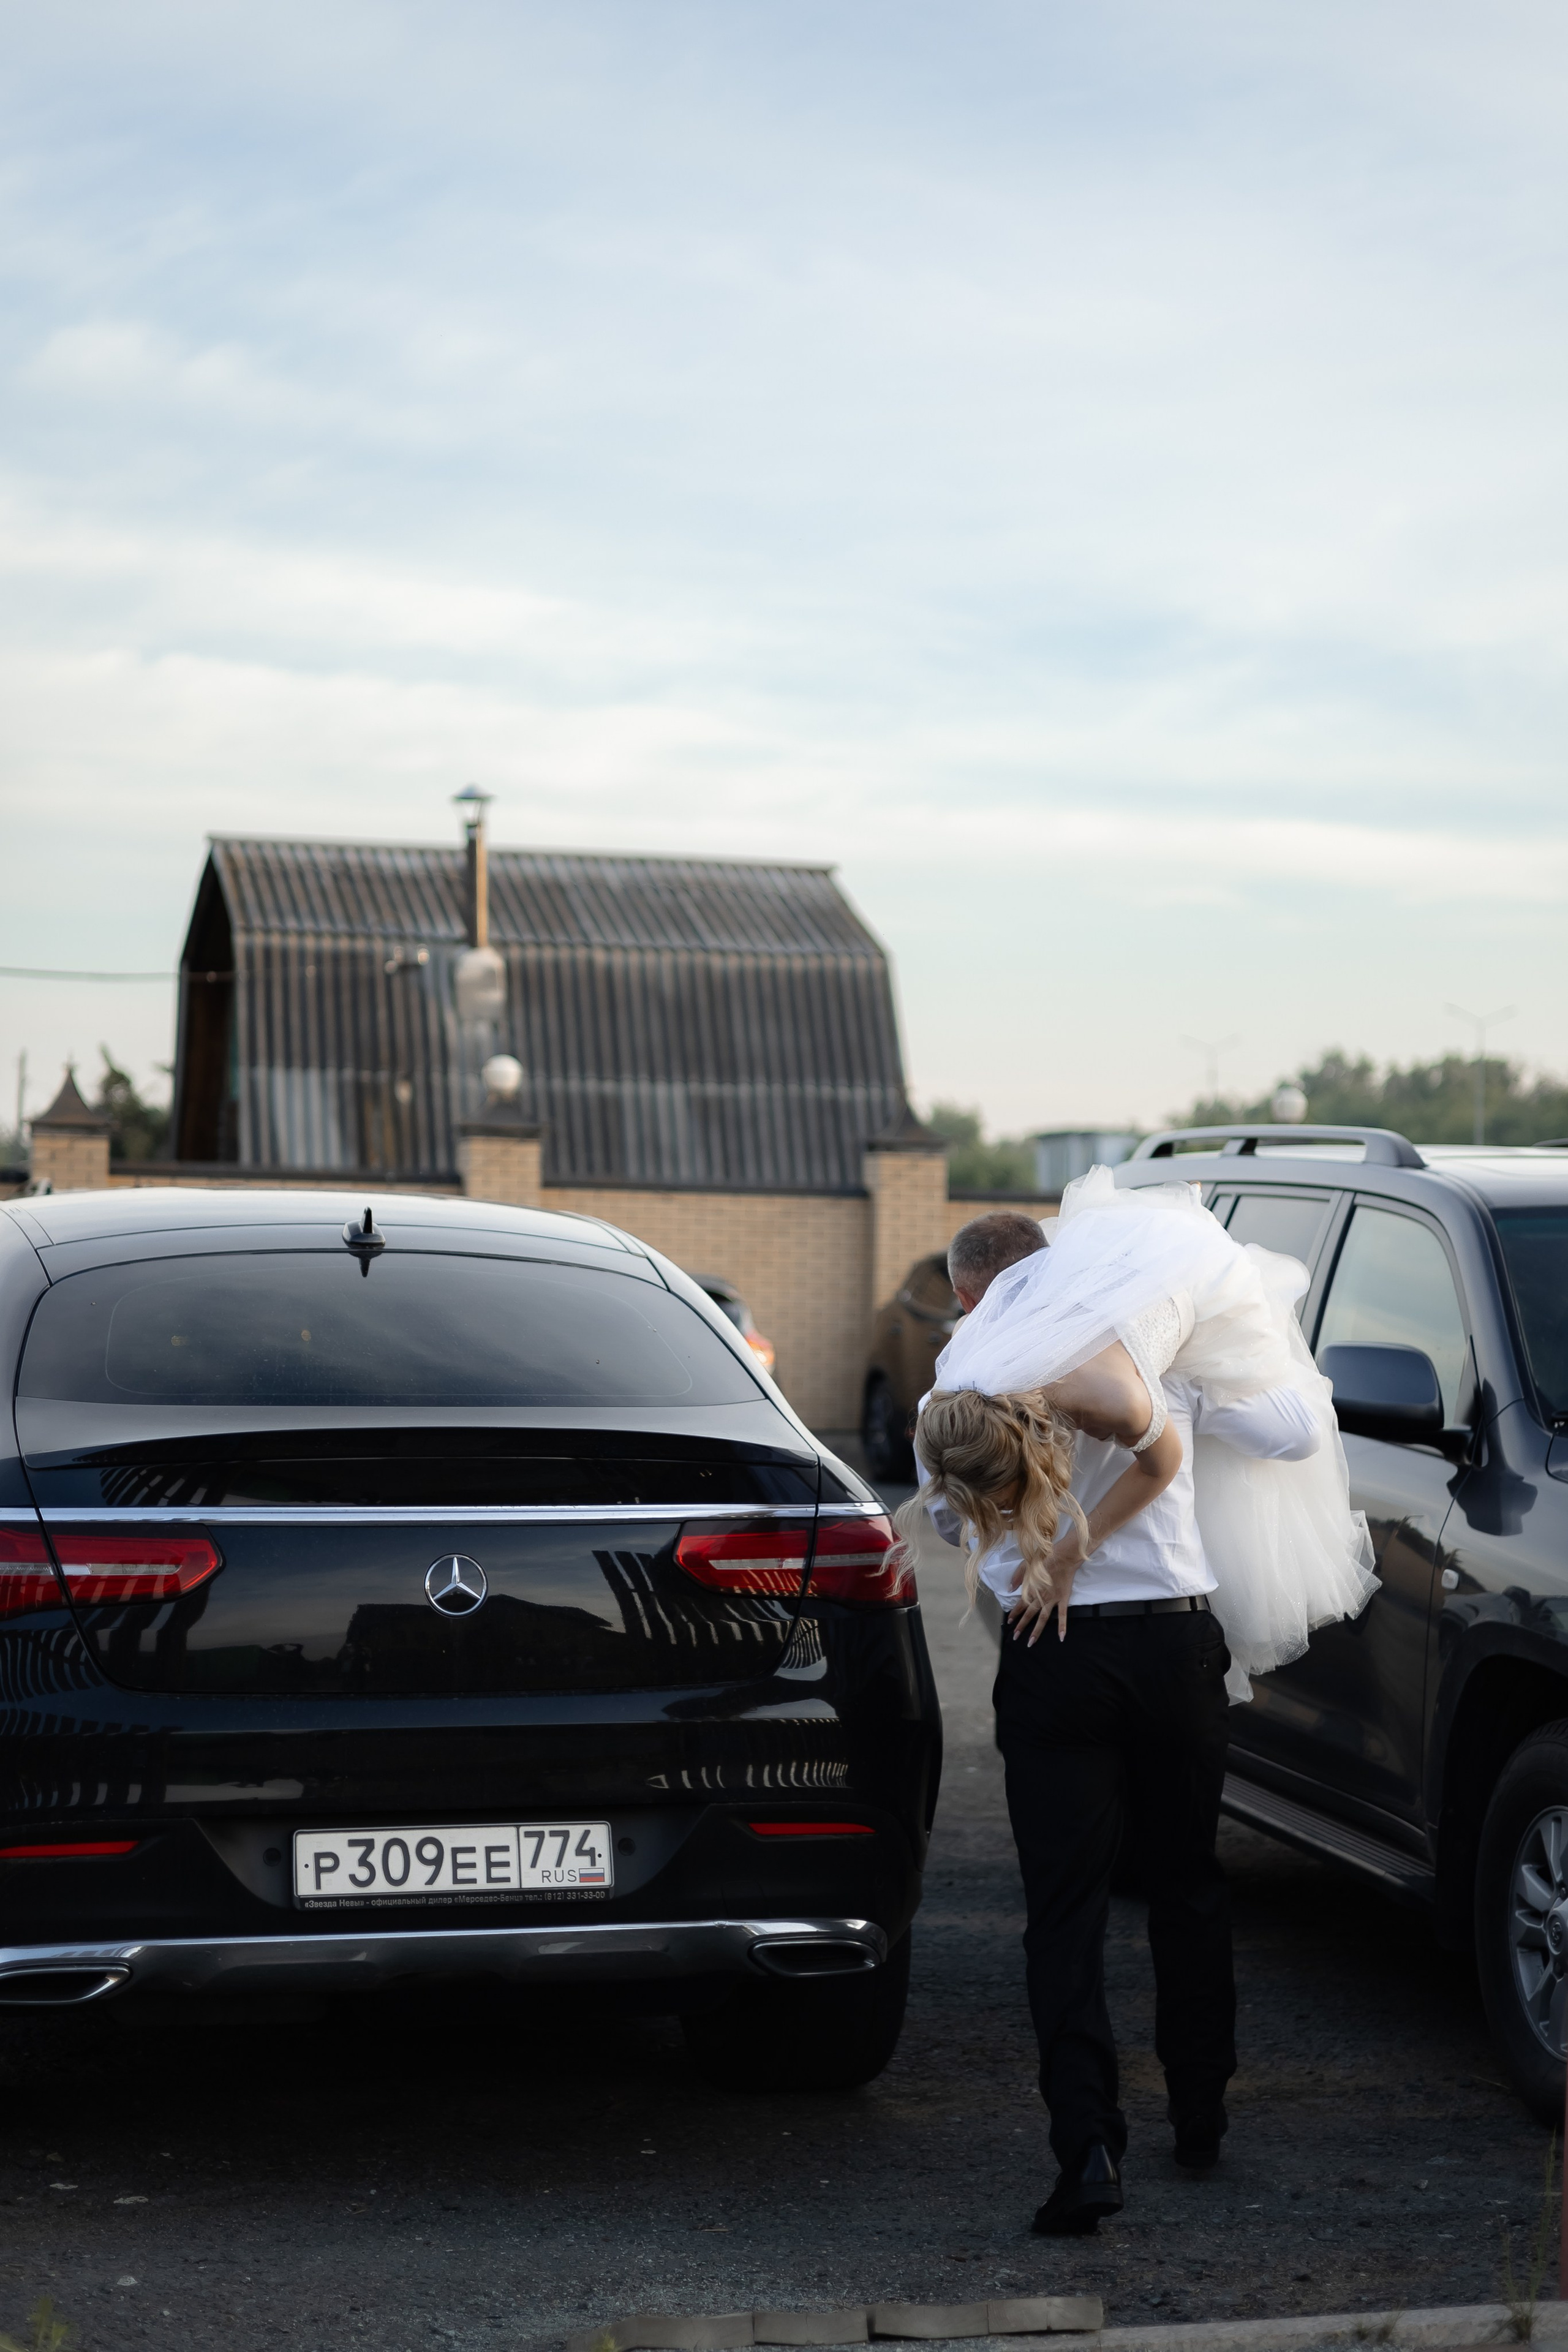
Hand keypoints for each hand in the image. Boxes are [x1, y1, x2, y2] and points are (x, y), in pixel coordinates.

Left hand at [1007, 1530, 1085, 1646]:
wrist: (1064, 1555)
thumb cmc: (1045, 1558)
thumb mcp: (1026, 1564)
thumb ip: (1018, 1577)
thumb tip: (1009, 1588)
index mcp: (1031, 1588)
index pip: (1021, 1604)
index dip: (1014, 1613)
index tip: (1009, 1621)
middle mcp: (1041, 1596)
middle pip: (1030, 1614)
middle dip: (1021, 1626)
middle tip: (1015, 1637)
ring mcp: (1053, 1599)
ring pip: (1043, 1618)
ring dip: (1036, 1631)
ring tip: (1031, 1642)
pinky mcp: (1063, 1598)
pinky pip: (1063, 1615)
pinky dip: (1062, 1626)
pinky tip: (1061, 1637)